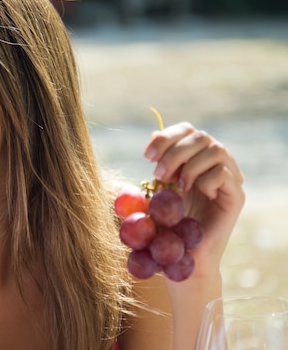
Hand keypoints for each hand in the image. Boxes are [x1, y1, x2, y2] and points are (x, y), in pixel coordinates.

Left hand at [143, 122, 244, 276]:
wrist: (180, 255)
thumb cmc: (166, 224)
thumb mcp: (156, 190)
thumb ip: (157, 165)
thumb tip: (153, 135)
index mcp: (195, 157)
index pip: (187, 130)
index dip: (167, 137)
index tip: (147, 156)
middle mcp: (215, 164)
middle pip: (201, 136)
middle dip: (174, 152)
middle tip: (159, 176)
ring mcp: (229, 178)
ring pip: (216, 150)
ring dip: (190, 165)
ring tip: (178, 187)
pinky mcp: (237, 196)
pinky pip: (224, 173)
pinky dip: (205, 180)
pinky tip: (197, 194)